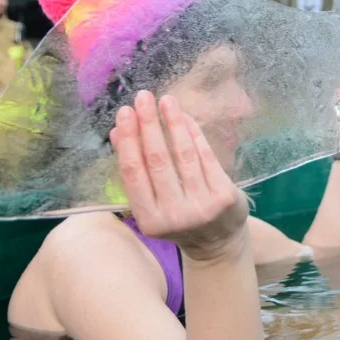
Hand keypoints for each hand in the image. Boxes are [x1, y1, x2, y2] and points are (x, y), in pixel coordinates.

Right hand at [109, 91, 249, 262]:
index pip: (134, 173)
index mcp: (149, 220)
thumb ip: (135, 170)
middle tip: (142, 97)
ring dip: (173, 123)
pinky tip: (185, 117)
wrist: (217, 243)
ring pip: (183, 156)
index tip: (124, 113)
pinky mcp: (223, 197)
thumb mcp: (152, 203)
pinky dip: (194, 134)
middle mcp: (174, 216)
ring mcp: (201, 207)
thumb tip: (116, 132)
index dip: (128, 140)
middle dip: (148, 125)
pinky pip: (206, 157)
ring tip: (166, 100)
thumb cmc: (178, 217)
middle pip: (157, 160)